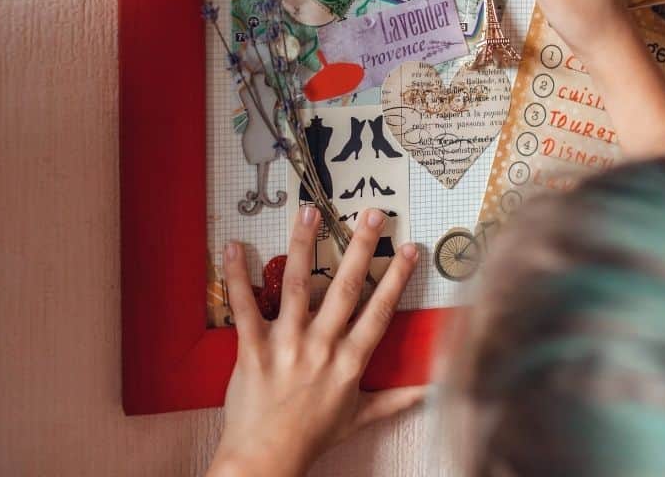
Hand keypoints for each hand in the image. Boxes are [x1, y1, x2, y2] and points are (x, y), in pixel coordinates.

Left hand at [208, 206, 424, 476]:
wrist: (267, 461)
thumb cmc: (312, 438)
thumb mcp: (358, 417)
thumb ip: (394, 400)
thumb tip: (430, 391)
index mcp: (349, 361)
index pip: (379, 311)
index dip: (396, 278)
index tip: (409, 248)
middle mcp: (321, 347)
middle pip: (343, 288)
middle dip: (360, 248)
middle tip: (371, 214)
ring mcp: (285, 345)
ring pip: (296, 285)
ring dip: (303, 245)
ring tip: (309, 212)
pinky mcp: (251, 349)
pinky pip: (244, 307)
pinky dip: (237, 277)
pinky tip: (234, 247)